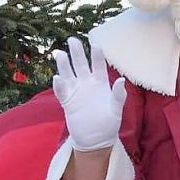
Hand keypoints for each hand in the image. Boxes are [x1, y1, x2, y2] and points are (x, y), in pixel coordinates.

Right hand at [52, 37, 126, 151]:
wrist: (95, 139)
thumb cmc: (109, 123)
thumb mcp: (116, 110)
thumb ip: (118, 95)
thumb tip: (122, 80)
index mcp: (101, 83)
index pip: (99, 65)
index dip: (97, 55)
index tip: (95, 44)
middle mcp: (87, 84)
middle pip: (81, 65)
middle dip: (77, 52)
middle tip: (72, 40)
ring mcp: (76, 91)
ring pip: (68, 74)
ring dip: (63, 65)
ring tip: (59, 53)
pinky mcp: (68, 102)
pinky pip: (62, 91)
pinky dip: (59, 85)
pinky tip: (57, 78)